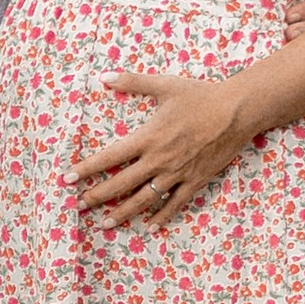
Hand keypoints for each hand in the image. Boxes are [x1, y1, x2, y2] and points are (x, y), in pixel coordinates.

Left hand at [73, 73, 251, 229]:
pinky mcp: (195, 181)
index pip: (109, 157)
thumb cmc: (200, 95)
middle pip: (120, 184)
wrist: (237, 111)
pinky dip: (162, 216)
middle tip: (78, 207)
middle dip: (96, 197)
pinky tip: (150, 226)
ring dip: (122, 213)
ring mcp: (176, 174)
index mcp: (148, 137)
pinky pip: (175, 203)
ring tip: (105, 223)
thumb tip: (104, 77)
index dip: (86, 169)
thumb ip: (132, 82)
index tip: (67, 178)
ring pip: (143, 200)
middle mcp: (158, 160)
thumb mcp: (165, 85)